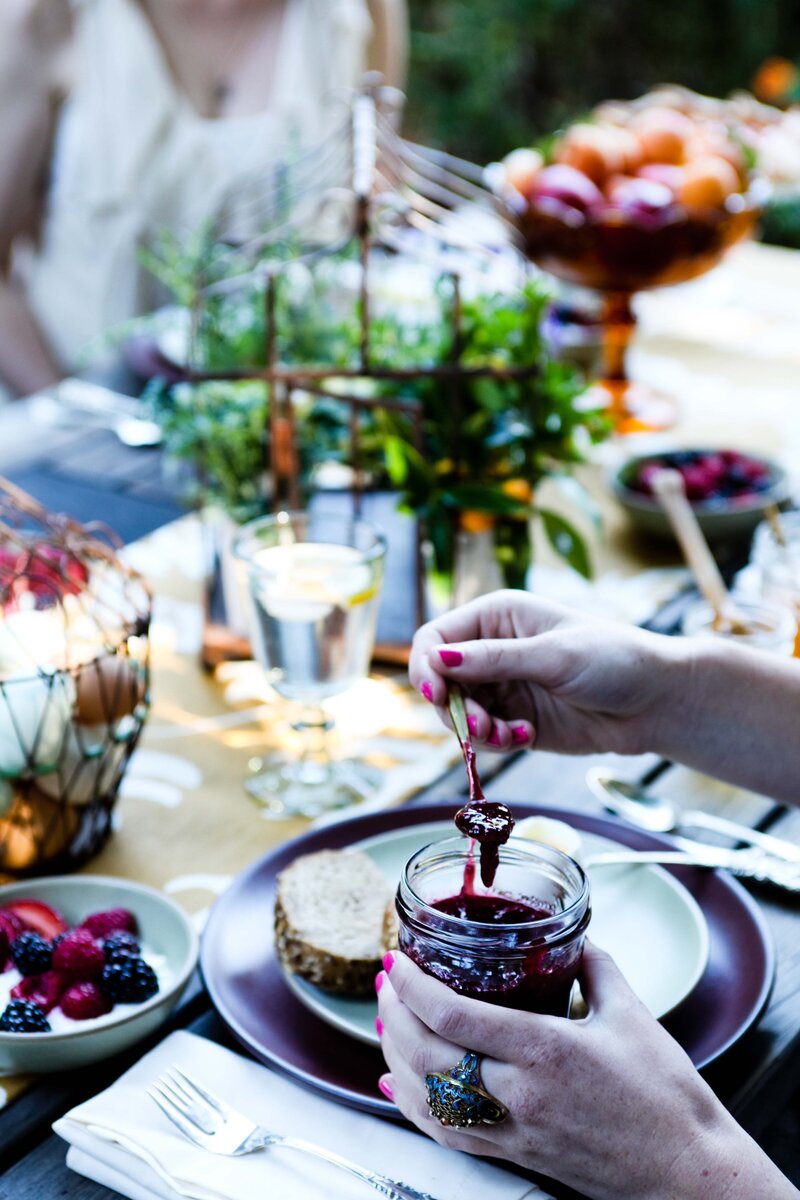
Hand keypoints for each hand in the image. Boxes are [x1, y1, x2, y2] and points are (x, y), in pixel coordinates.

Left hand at [376, 948, 795, 1199]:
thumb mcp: (633, 1016)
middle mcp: (519, 1094)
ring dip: (395, 1056)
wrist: (687, 1175)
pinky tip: (396, 1082)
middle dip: (393, 1015)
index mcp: (545, 1051)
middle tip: (385, 982)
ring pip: (428, 1099)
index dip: (414, 987)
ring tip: (386, 1020)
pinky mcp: (516, 1155)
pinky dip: (413, 1106)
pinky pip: (448, 1135)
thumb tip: (573, 938)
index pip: (454, 1017)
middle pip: (427, 1056)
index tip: (397, 960)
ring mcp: (514, 1130)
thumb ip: (596, 968)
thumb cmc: (666, 1098)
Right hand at [409, 590, 681, 754]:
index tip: (438, 693)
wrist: (656, 701)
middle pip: (440, 680)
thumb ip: (493, 660)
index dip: (427, 665)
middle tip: (484, 726)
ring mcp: (502, 687)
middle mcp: (492, 650)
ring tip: (509, 735)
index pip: (436, 637)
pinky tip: (525, 737)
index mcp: (496, 617)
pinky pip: (483, 736)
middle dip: (455, 707)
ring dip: (475, 729)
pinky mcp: (514, 720)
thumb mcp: (552, 656)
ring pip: (458, 713)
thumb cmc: (613, 659)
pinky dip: (495, 742)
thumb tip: (438, 658)